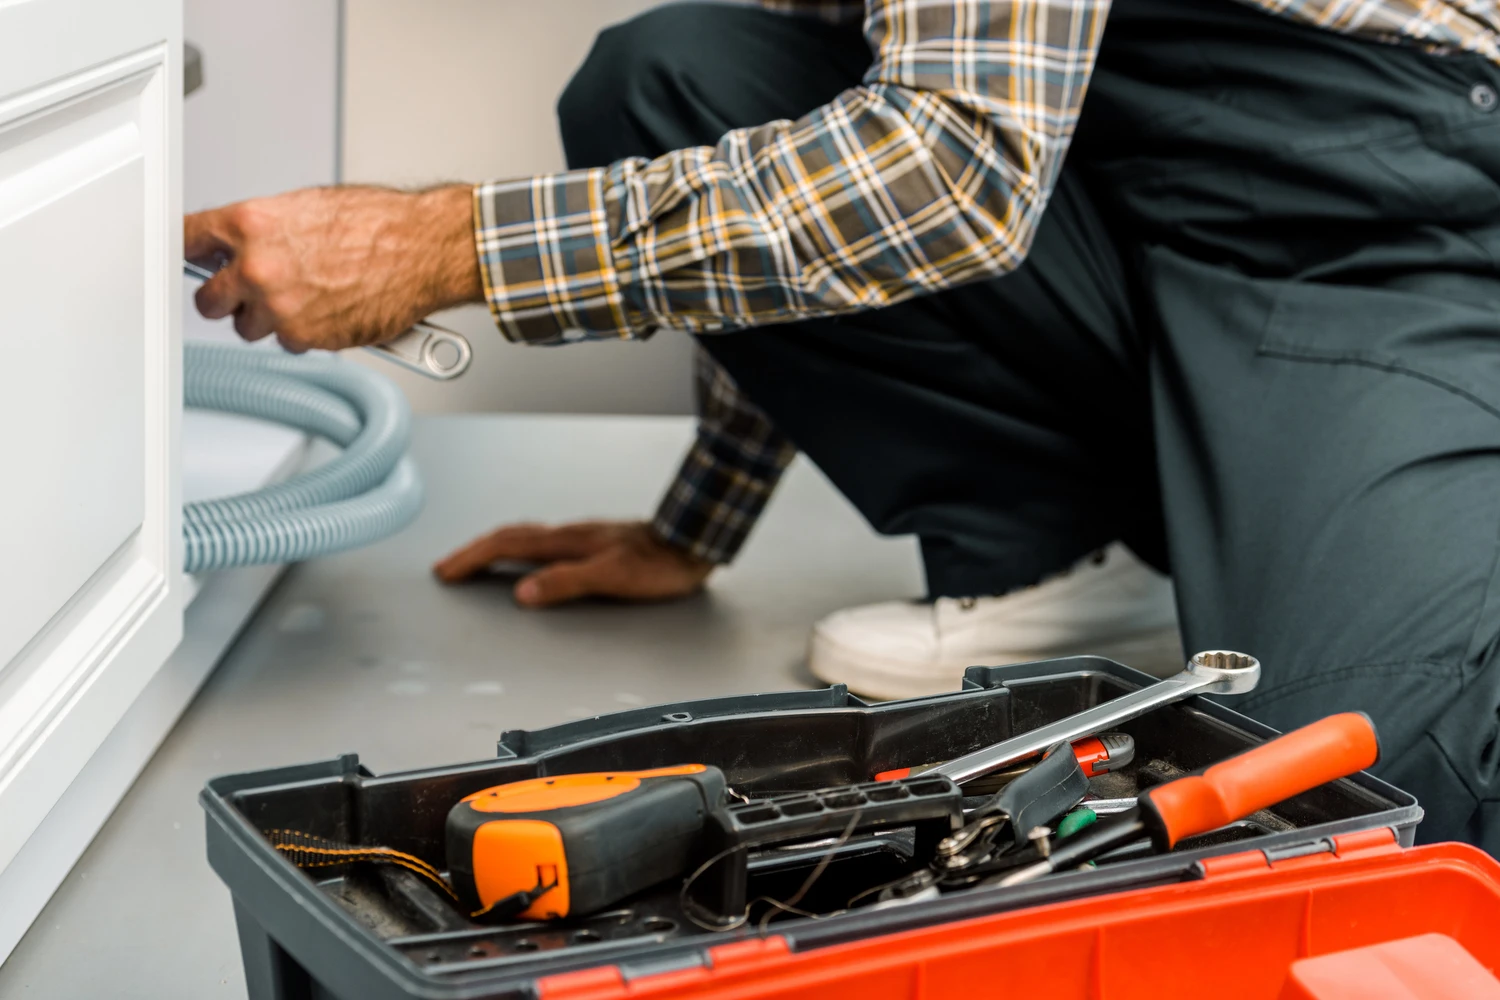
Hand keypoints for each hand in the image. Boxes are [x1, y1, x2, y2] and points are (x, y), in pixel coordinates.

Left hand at [184, 184, 481, 352]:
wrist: (423, 251)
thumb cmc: (379, 225)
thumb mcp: (309, 207)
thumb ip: (265, 230)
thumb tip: (243, 244)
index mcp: (251, 225)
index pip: (186, 240)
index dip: (189, 253)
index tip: (191, 260)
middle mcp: (257, 268)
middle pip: (207, 300)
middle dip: (226, 298)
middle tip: (250, 292)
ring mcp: (280, 308)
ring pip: (248, 328)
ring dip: (268, 320)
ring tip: (306, 300)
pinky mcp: (306, 338)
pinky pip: (288, 343)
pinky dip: (305, 333)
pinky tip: (330, 311)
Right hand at [433, 521, 714, 607]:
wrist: (690, 543)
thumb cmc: (658, 564)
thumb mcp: (612, 577)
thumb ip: (566, 583)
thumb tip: (522, 593)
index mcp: (566, 542)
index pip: (506, 545)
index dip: (472, 558)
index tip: (447, 571)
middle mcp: (568, 534)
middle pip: (509, 537)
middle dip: (473, 552)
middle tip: (448, 567)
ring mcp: (579, 536)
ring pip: (524, 536)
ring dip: (493, 547)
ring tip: (474, 560)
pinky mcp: (592, 542)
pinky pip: (541, 541)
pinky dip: (519, 548)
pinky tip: (525, 558)